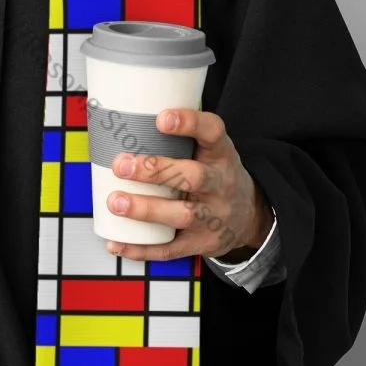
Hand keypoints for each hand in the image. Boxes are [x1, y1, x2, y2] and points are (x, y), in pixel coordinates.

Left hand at [102, 108, 273, 263]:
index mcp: (220, 155)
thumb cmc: (215, 173)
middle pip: (192, 177)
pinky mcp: (202, 243)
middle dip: (154, 170)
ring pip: (181, 215)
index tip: (161, 118)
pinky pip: (171, 249)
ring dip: (145, 209)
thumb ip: (180, 136)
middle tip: (121, 165)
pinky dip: (141, 249)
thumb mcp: (209, 149)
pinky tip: (117, 243)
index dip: (189, 124)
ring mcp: (212, 217)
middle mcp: (219, 184)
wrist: (249, 215)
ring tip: (116, 202)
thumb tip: (125, 117)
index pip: (212, 132)